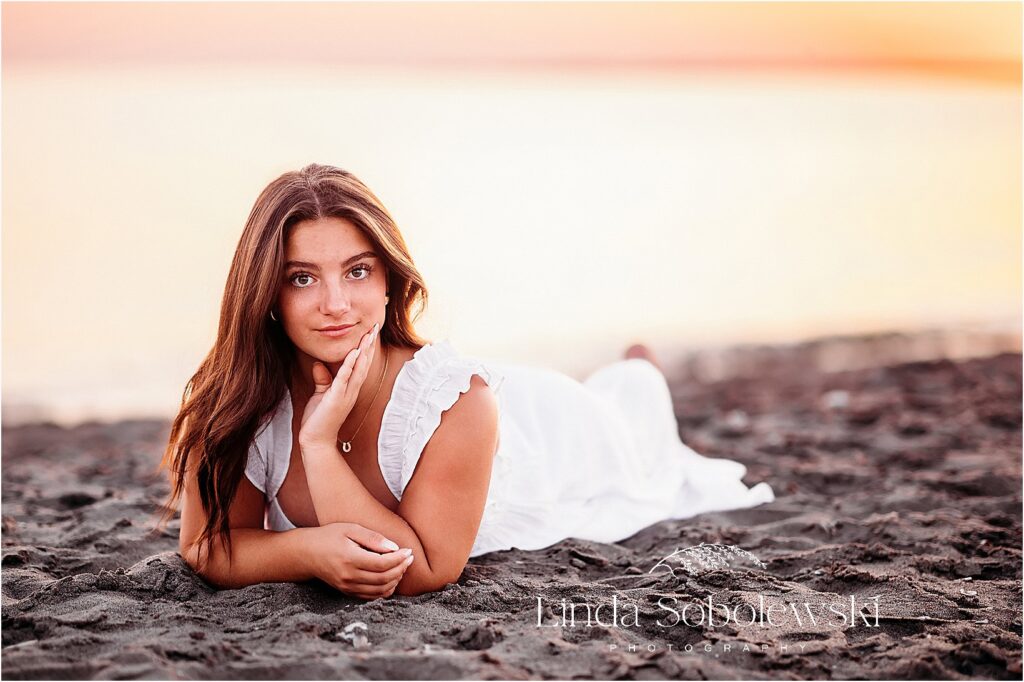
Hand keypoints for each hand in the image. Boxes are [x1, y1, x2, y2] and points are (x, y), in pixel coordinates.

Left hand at [299, 323, 379, 451]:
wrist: (316, 441)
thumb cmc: (319, 419)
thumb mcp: (321, 395)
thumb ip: (323, 379)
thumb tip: (318, 364)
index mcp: (350, 389)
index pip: (361, 365)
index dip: (366, 349)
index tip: (370, 333)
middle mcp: (352, 391)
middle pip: (364, 364)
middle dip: (369, 345)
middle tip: (375, 327)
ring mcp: (346, 395)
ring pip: (359, 369)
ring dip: (364, 351)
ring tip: (369, 335)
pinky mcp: (336, 398)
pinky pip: (344, 378)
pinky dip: (350, 365)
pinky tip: (354, 352)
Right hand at [309, 522, 413, 599]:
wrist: (306, 553)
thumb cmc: (329, 536)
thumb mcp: (350, 529)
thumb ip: (372, 538)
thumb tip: (394, 548)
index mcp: (350, 559)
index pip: (382, 564)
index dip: (399, 558)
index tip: (409, 550)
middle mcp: (349, 576)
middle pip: (384, 578)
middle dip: (401, 569)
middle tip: (409, 558)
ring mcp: (347, 587)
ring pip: (379, 591)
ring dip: (396, 580)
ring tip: (402, 566)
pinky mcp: (347, 592)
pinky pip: (371, 597)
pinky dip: (385, 590)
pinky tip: (392, 578)